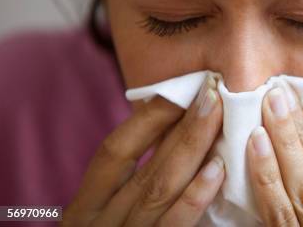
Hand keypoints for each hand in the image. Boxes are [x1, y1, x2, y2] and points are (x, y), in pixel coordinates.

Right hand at [62, 77, 224, 225]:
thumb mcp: (105, 216)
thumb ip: (129, 186)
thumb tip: (172, 132)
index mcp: (85, 208)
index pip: (114, 152)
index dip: (147, 118)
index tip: (181, 89)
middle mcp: (99, 222)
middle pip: (145, 165)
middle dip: (182, 124)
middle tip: (212, 90)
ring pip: (160, 187)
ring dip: (192, 146)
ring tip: (217, 114)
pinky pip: (175, 224)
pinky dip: (196, 195)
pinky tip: (217, 168)